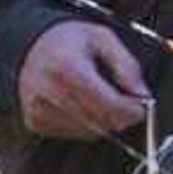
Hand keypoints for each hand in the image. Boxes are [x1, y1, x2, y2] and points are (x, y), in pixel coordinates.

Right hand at [15, 19, 152, 139]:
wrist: (29, 46)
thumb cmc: (68, 41)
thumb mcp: (103, 38)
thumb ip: (126, 65)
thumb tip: (143, 95)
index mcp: (68, 68)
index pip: (109, 105)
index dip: (132, 110)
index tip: (141, 106)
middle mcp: (50, 92)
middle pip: (102, 122)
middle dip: (120, 115)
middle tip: (124, 101)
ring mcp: (40, 110)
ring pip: (91, 133)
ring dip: (104, 121)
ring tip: (98, 97)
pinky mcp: (35, 122)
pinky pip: (75, 135)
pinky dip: (86, 125)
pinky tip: (81, 104)